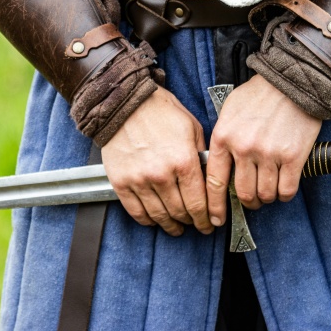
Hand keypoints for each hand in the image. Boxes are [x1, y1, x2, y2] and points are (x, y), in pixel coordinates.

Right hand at [101, 87, 212, 235]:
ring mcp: (140, 180)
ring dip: (170, 226)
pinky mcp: (121, 182)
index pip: (199, 203)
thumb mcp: (192, 128)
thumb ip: (201, 156)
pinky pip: (135, 211)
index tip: (210, 223)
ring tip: (176, 227)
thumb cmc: (160, 111)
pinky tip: (154, 220)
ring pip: (159, 216)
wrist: (126, 103)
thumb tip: (208, 179)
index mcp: (184, 161)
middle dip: (191, 223)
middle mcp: (162, 175)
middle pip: (180, 212)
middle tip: (196, 226)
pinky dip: (147, 220)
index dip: (206, 218)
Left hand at [206, 75, 321, 225]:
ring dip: (267, 198)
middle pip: (243, 194)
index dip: (214, 206)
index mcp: (223, 137)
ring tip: (269, 191)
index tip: (215, 218)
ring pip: (265, 195)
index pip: (214, 182)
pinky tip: (284, 187)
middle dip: (248, 202)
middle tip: (252, 201)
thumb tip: (217, 167)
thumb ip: (222, 138)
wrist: (291, 82)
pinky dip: (285, 194)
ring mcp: (268, 154)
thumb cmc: (258, 95)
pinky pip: (287, 190)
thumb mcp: (229, 112)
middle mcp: (243, 148)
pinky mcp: (293, 157)